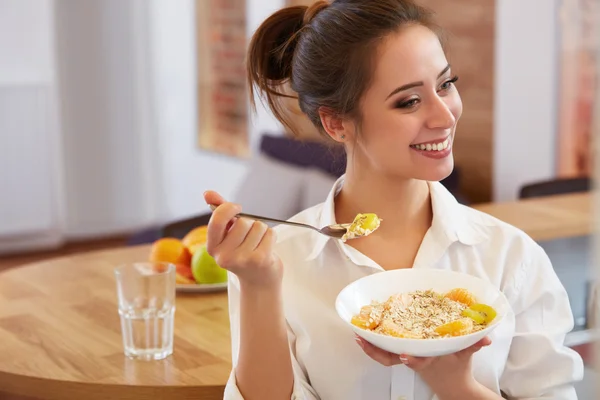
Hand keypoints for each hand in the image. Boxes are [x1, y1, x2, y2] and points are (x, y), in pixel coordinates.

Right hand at [204, 191, 282, 287]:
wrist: (259, 281)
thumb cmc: (243, 252)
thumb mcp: (228, 234)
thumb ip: (219, 213)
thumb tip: (207, 193)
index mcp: (213, 248)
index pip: (217, 220)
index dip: (229, 208)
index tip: (238, 208)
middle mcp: (224, 256)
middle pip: (242, 221)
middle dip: (250, 224)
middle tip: (250, 238)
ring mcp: (242, 259)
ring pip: (258, 226)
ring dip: (261, 231)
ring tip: (258, 244)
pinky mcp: (260, 260)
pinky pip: (270, 233)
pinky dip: (271, 237)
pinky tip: (266, 248)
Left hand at [355, 335, 490, 397]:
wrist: (451, 384)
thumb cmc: (457, 366)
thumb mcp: (466, 355)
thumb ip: (474, 344)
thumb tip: (486, 337)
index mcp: (430, 360)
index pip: (420, 361)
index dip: (413, 359)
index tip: (405, 355)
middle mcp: (415, 360)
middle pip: (392, 360)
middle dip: (376, 352)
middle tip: (361, 339)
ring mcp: (406, 359)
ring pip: (385, 357)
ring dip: (370, 347)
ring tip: (357, 336)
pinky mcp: (402, 356)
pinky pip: (385, 353)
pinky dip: (374, 346)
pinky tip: (363, 335)